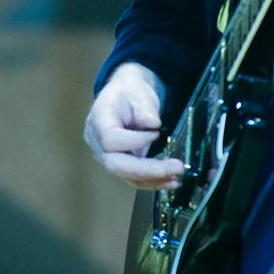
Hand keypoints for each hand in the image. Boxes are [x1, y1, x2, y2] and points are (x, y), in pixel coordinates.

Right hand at [85, 63, 183, 188]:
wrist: (126, 95)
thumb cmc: (130, 91)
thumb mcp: (138, 92)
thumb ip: (144, 108)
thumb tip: (152, 124)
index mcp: (99, 120)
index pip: (111, 140)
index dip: (134, 141)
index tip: (156, 133)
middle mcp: (97, 142)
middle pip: (116, 165)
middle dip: (147, 170)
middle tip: (175, 168)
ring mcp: (106, 155)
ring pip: (125, 176)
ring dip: (152, 180)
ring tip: (176, 179)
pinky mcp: (120, 163)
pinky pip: (133, 177)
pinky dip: (151, 181)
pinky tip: (170, 181)